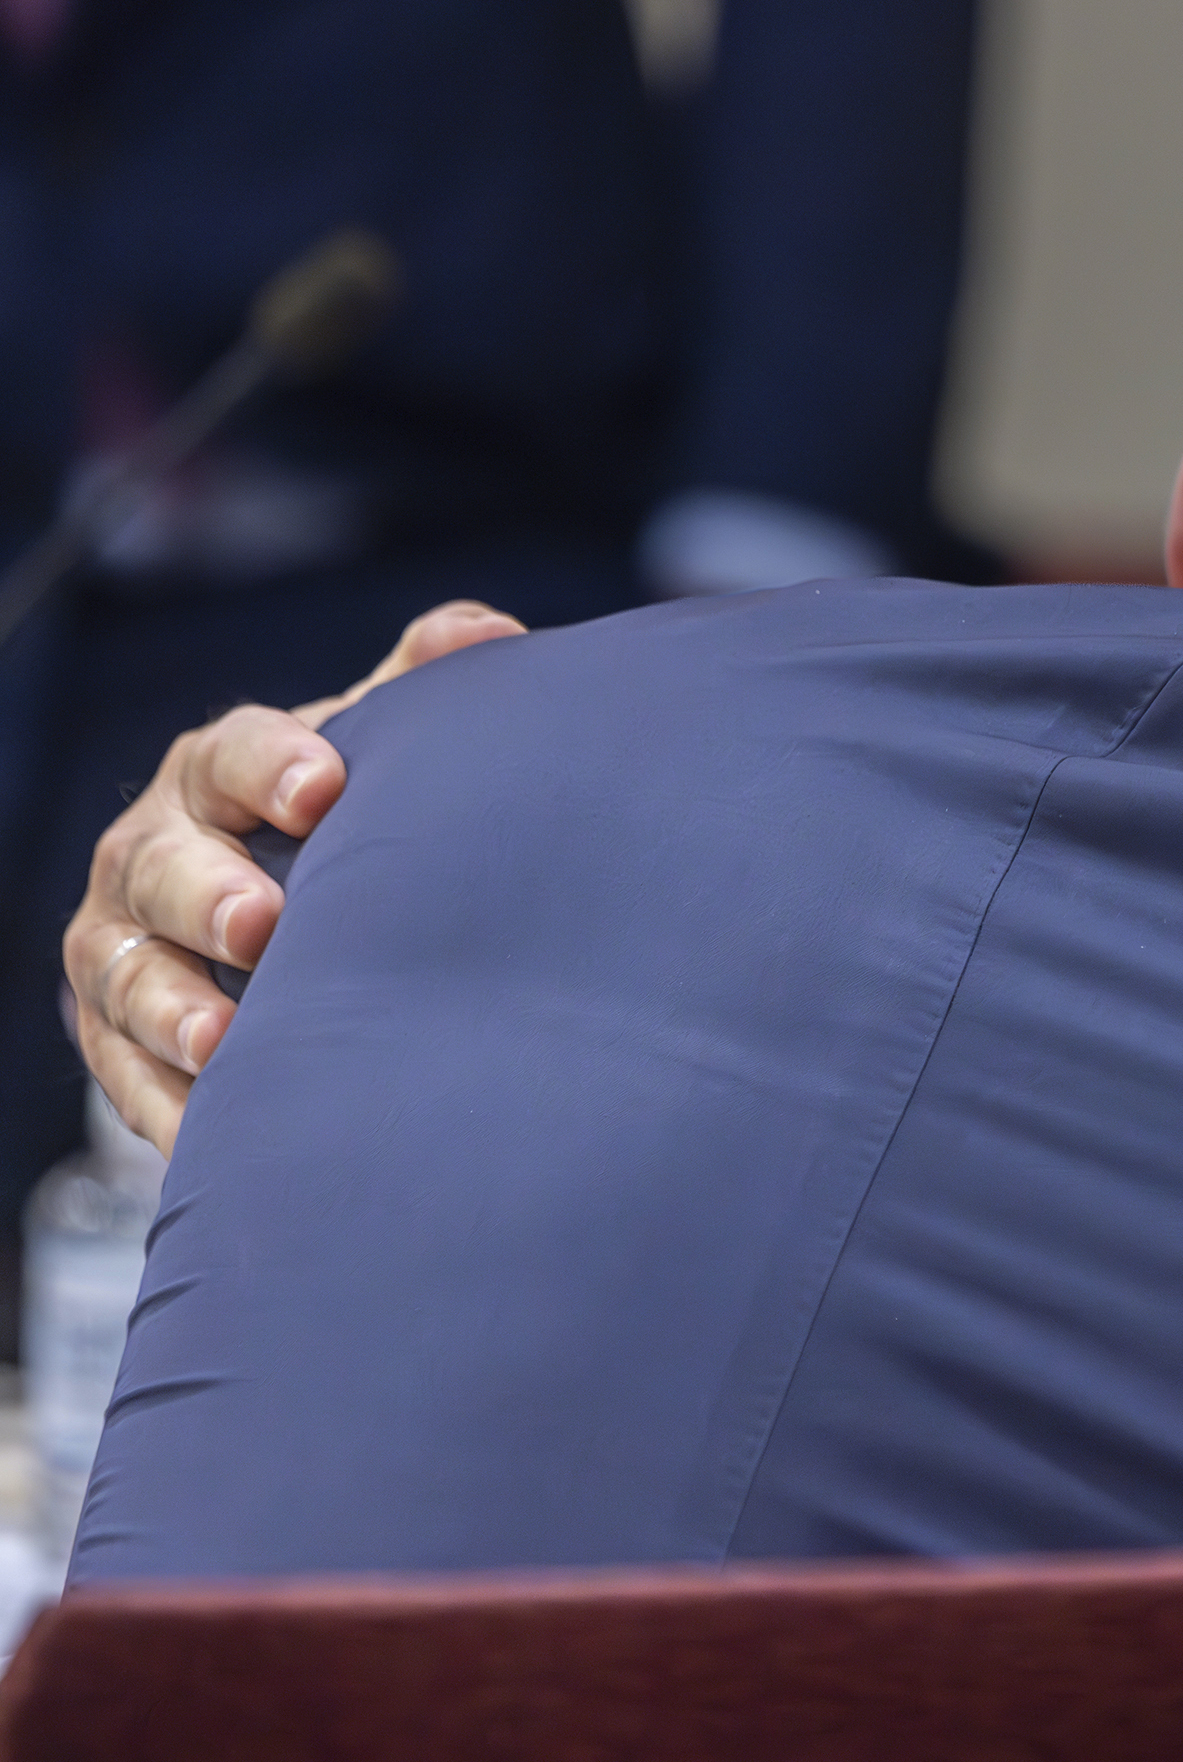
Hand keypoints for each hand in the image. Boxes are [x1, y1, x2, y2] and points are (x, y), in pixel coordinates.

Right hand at [63, 601, 522, 1152]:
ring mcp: (125, 940)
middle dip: (206, 894)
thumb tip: (491, 633)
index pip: (232, 753)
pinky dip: (160, 1097)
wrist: (278, 903)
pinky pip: (120, 1069)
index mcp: (220, 770)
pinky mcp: (113, 1031)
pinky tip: (206, 1127)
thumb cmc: (339, 815)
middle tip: (263, 924)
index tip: (322, 789)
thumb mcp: (375, 745)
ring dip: (170, 1007)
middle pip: (160, 865)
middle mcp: (155, 848)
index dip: (270, 766)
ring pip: (123, 971)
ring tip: (224, 1042)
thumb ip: (422, 685)